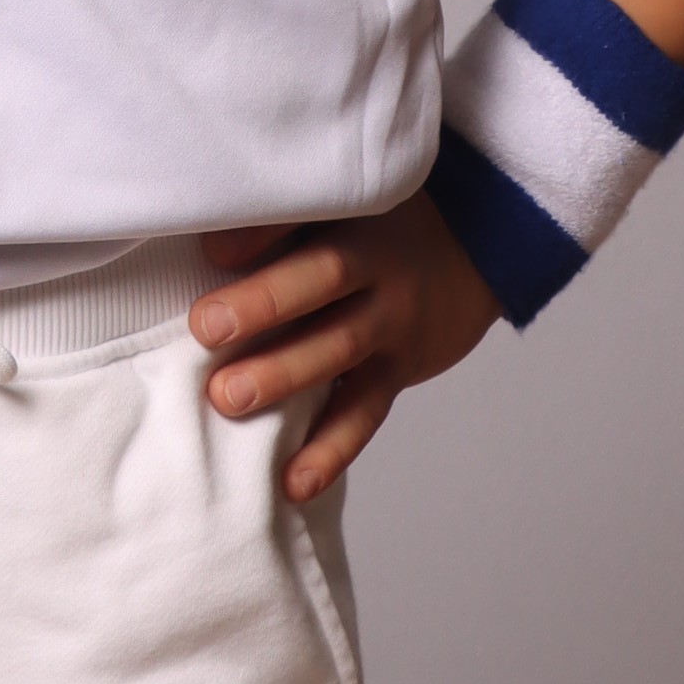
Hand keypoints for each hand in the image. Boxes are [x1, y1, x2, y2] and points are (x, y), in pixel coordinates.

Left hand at [192, 194, 499, 502]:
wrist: (478, 248)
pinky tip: (293, 482)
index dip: (262, 230)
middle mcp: (379, 265)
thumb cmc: (380, 224)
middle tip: (206, 329)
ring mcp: (392, 322)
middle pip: (324, 278)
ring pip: (339, 348)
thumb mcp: (346, 201)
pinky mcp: (396, 371)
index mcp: (356, 213)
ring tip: (228, 398)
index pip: (310, 212)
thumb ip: (285, 215)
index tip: (212, 250)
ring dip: (283, 375)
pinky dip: (329, 451)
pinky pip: (363, 414)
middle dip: (263, 305)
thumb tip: (205, 238)